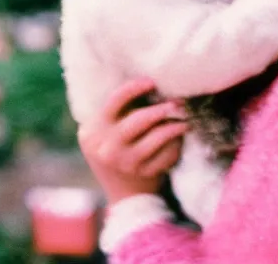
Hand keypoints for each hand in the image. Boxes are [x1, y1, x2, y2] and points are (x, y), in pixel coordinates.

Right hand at [77, 78, 188, 204]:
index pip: (113, 102)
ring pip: (158, 137)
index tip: (151, 82)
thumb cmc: (114, 150)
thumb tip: (145, 83)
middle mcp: (107, 148)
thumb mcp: (102, 133)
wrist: (122, 194)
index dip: (133, 88)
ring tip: (184, 119)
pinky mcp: (145, 175)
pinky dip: (176, 144)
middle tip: (177, 103)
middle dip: (161, 108)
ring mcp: (126, 164)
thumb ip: (115, 113)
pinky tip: (179, 139)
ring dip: (175, 125)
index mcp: (93, 131)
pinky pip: (167, 154)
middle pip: (139, 119)